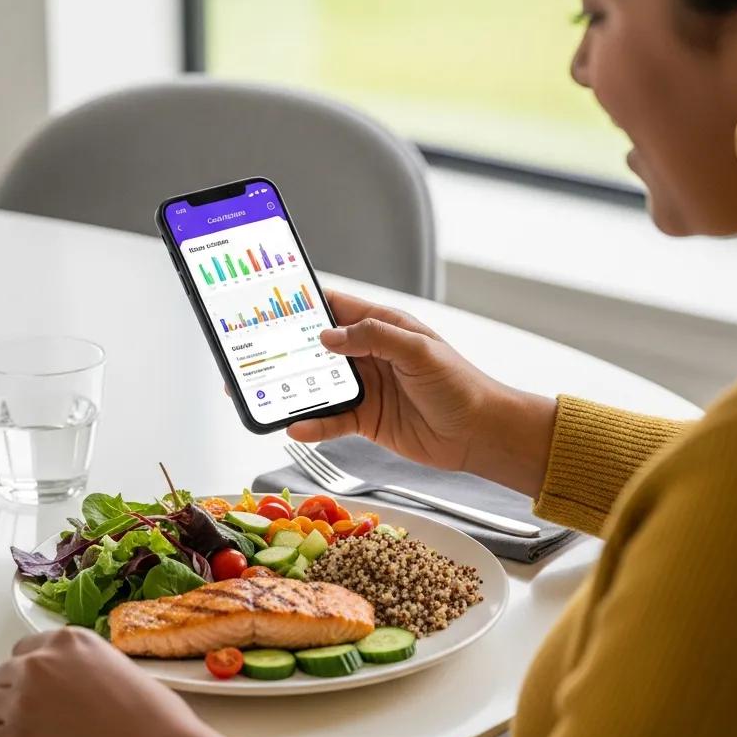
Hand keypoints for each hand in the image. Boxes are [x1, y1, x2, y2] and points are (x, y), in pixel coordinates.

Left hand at [0, 627, 221, 736]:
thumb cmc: (155, 720)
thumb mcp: (120, 669)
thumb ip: (85, 670)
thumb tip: (73, 690)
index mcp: (70, 641)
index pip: (25, 650)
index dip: (30, 675)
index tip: (37, 693)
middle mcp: (41, 664)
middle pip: (0, 676)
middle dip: (11, 698)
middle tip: (32, 722)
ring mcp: (24, 701)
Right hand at [288, 290, 556, 495]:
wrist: (479, 433)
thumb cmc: (460, 385)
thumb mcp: (419, 351)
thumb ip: (374, 337)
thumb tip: (330, 336)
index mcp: (383, 328)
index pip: (336, 308)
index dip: (305, 304)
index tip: (275, 303)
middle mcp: (369, 355)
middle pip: (318, 348)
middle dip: (288, 348)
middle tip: (257, 351)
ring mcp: (366, 388)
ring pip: (318, 385)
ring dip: (294, 389)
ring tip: (265, 392)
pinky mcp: (365, 419)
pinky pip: (331, 420)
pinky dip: (312, 424)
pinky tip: (296, 426)